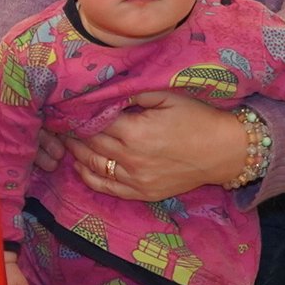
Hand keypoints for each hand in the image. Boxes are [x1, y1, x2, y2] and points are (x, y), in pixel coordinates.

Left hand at [58, 90, 244, 201]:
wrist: (225, 151)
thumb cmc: (198, 118)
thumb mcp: (167, 96)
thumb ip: (133, 94)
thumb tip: (104, 92)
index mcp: (135, 132)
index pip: (94, 122)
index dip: (78, 114)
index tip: (66, 106)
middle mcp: (131, 158)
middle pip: (90, 143)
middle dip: (72, 131)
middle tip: (59, 120)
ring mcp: (136, 179)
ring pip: (93, 166)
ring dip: (76, 152)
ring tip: (66, 139)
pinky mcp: (143, 193)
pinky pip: (107, 187)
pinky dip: (88, 176)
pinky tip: (79, 164)